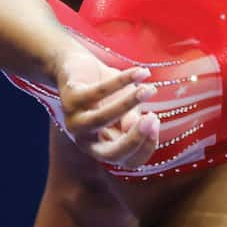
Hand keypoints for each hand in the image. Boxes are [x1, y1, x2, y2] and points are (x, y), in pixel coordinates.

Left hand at [55, 52, 160, 167]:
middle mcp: (86, 140)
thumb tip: (142, 126)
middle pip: (110, 154)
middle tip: (153, 118)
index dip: (146, 147)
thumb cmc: (106, 92)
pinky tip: (140, 73)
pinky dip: (122, 81)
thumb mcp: (127, 108)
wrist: (77, 65)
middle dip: (134, 139)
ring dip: (128, 105)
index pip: (128, 161)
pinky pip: (99, 91)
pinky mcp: (69, 98)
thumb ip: (132, 120)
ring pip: (101, 119)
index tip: (157, 123)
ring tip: (148, 90)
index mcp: (103, 148)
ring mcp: (74, 121)